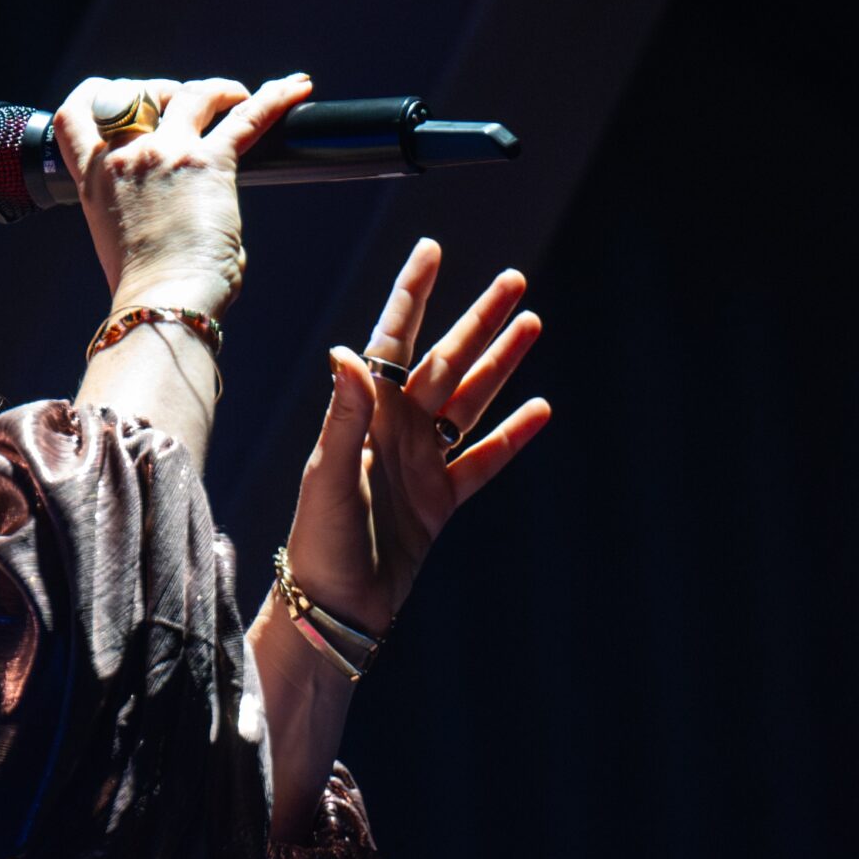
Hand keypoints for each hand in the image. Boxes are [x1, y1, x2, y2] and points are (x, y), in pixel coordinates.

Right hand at [52, 72, 313, 316]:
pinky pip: (248, 118)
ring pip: (192, 95)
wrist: (163, 304)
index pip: (75, 114)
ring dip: (215, 90)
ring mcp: (167, 154)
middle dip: (163, 90)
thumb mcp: (119, 240)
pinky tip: (296, 89)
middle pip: (139, 94)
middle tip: (188, 103)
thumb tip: (182, 210)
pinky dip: (274, 98)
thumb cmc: (146, 290)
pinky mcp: (211, 164)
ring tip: (236, 97)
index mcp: (94, 180)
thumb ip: (139, 207)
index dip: (98, 94)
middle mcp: (125, 158)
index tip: (123, 96)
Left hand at [282, 239, 550, 635]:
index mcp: (367, 417)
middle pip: (446, 362)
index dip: (413, 295)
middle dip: (478, 320)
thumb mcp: (328, 475)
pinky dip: (511, 436)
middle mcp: (396, 432)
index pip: (393, 341)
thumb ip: (345, 414)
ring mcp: (421, 465)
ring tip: (533, 324)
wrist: (334, 609)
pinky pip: (483, 460)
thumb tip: (350, 350)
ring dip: (501, 364)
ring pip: (470, 402)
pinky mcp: (440, 503)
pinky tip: (540, 409)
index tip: (431, 250)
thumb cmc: (319, 544)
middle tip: (512, 279)